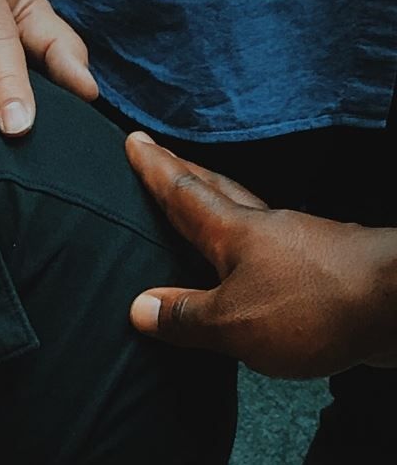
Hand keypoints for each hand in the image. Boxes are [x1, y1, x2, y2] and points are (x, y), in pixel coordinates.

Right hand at [125, 132, 396, 378]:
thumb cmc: (316, 306)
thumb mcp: (233, 323)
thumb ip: (185, 316)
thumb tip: (139, 308)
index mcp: (235, 234)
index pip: (183, 193)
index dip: (156, 169)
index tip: (135, 141)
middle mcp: (267, 229)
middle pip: (218, 191)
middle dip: (185, 173)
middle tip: (162, 155)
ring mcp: (303, 245)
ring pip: (250, 217)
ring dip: (221, 206)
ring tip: (202, 207)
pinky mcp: (329, 270)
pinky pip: (276, 251)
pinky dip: (254, 247)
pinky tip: (255, 263)